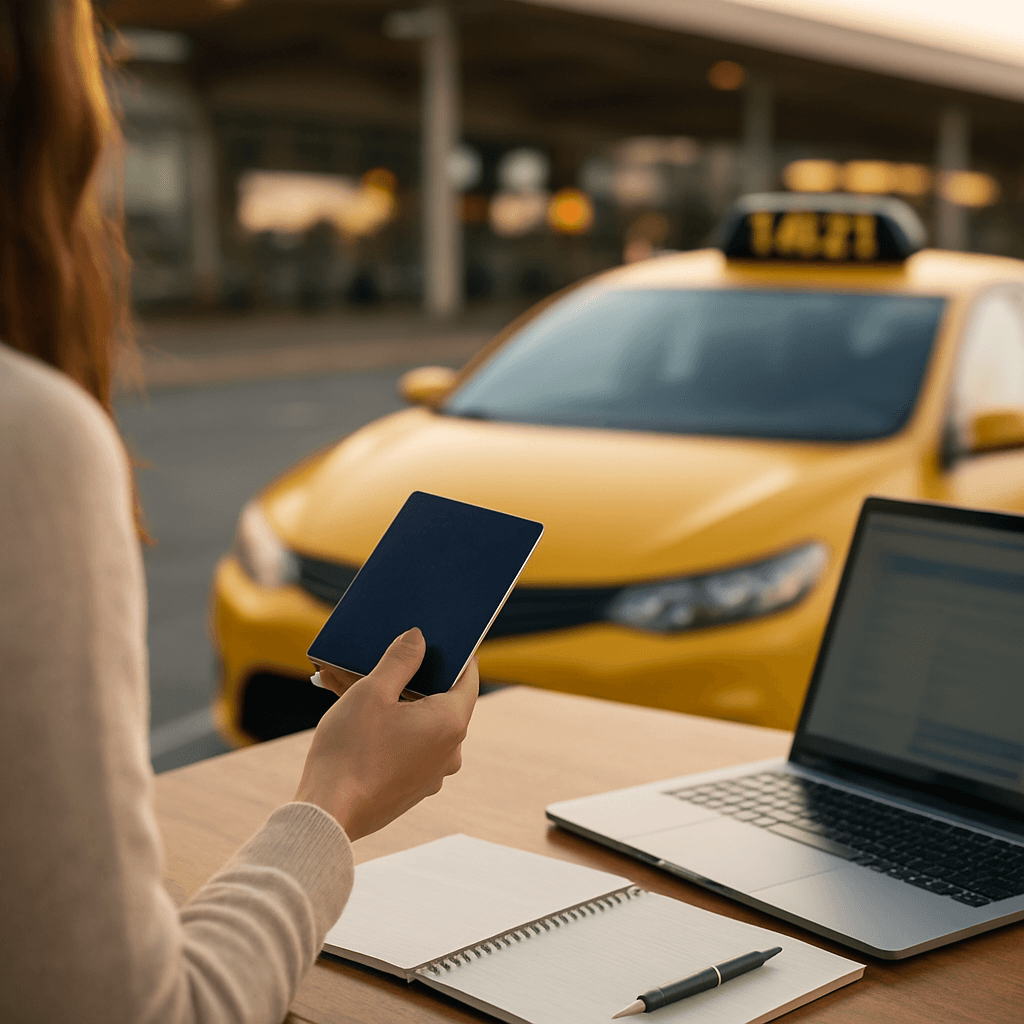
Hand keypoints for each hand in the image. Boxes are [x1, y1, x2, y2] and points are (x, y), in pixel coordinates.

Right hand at [294, 628, 477, 839]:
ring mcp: (432, 773)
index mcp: (450, 722)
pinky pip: (407, 745)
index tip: (438, 636)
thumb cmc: (350, 750)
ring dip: (391, 700)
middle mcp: (450, 751)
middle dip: (409, 675)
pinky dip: (387, 726)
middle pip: (439, 699)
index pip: (468, 677)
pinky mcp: (412, 787)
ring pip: (418, 722)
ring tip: (350, 679)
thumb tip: (419, 637)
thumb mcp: (372, 692)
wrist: (326, 814)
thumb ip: (401, 659)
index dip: (455, 653)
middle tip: (383, 654)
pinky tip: (353, 711)